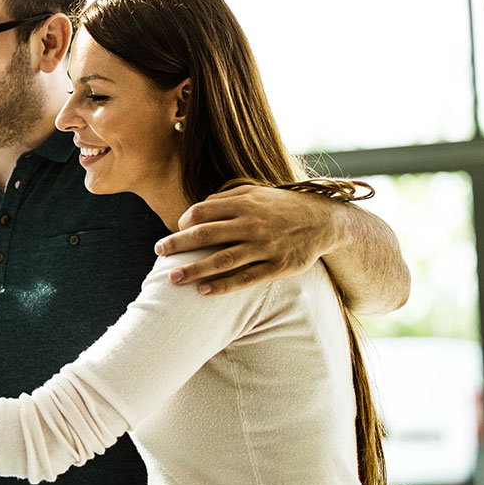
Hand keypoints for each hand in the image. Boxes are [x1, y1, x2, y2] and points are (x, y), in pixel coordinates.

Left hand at [156, 185, 345, 295]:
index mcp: (245, 203)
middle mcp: (253, 224)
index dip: (184, 221)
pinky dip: (223, 286)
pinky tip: (203, 291)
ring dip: (194, 269)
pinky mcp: (277, 267)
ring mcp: (265, 247)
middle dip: (178, 244)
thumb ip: (227, 198)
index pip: (203, 211)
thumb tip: (197, 209)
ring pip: (222, 260)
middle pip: (206, 235)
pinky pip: (245, 278)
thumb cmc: (283, 207)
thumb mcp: (258, 193)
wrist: (325, 222)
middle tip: (158, 252)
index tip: (177, 229)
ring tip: (173, 279)